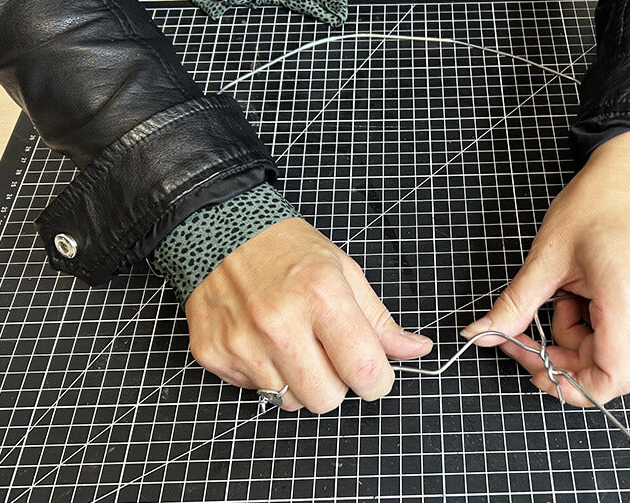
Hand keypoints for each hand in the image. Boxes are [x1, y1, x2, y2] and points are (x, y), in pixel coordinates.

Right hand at [184, 217, 432, 412]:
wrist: (218, 227)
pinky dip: (265, 375)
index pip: (364, 371)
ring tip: (291, 343)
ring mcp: (242, 342)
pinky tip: (261, 341)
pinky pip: (255, 391)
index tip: (375, 374)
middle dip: (337, 384)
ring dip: (299, 381)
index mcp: (321, 296)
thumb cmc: (285, 248)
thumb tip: (415, 349)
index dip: (378, 381)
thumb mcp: (343, 271)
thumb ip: (379, 320)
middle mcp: (279, 323)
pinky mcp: (214, 354)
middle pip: (326, 399)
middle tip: (328, 354)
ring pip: (290, 402)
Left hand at [461, 132, 629, 405]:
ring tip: (556, 295)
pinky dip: (584, 323)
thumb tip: (481, 333)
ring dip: (569, 337)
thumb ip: (515, 304)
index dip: (574, 387)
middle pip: (604, 367)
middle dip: (559, 359)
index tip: (537, 372)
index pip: (614, 377)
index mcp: (627, 299)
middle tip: (521, 336)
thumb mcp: (546, 256)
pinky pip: (613, 331)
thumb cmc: (598, 201)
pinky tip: (574, 292)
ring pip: (605, 350)